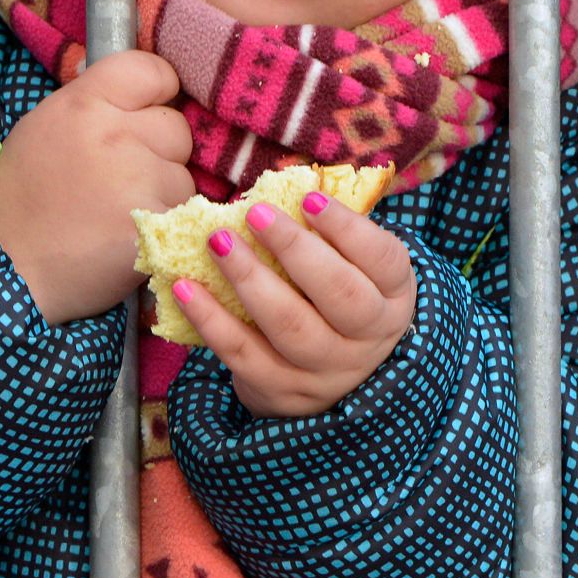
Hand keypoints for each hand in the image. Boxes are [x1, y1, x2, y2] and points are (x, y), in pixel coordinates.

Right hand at [0, 51, 194, 325]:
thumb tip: (137, 84)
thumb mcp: (44, 128)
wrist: (12, 270)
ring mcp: (137, 179)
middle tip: (121, 177)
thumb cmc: (26, 198)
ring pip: (184, 174)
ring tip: (120, 211)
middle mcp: (115, 132)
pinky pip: (183, 212)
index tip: (146, 113)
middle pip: (177, 127)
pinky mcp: (155, 223)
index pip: (153, 71)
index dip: (156, 94)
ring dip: (163, 192)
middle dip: (160, 151)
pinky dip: (163, 225)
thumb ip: (92, 101)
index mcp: (84, 101)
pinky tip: (130, 234)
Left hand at [172, 194, 416, 418]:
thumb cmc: (340, 296)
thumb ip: (332, 234)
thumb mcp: (356, 267)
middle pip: (339, 294)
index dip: (347, 228)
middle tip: (255, 213)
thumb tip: (285, 186)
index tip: (307, 197)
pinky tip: (185, 288)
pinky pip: (243, 356)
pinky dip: (210, 321)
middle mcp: (369, 338)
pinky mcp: (283, 391)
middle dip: (295, 249)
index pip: (382, 259)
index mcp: (392, 295)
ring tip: (217, 242)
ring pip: (290, 327)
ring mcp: (328, 371)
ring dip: (249, 280)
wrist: (336, 376)